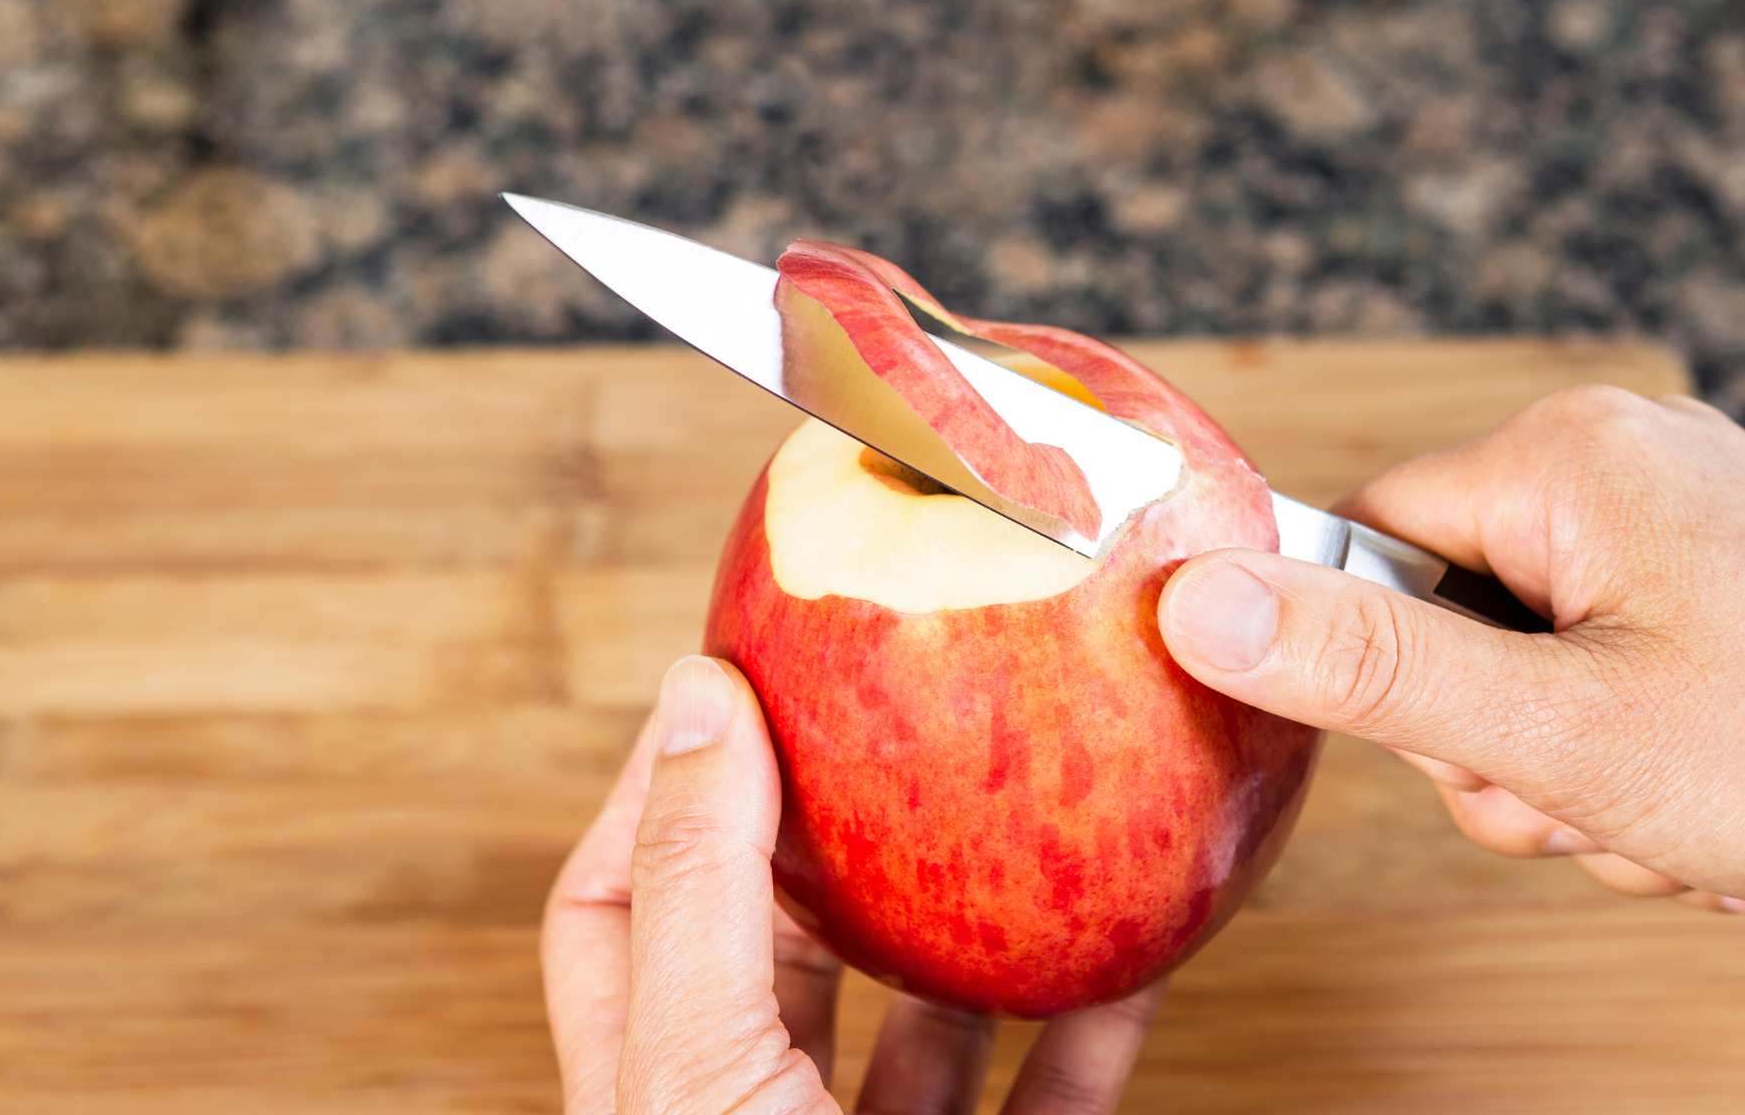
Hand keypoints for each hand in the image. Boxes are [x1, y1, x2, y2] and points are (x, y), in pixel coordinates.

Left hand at [541, 654, 1164, 1114]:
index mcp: (654, 1087)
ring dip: (976, 916)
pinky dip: (1095, 1017)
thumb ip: (700, 892)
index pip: (613, 904)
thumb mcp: (702, 1071)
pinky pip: (1056, 1093)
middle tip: (895, 715)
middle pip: (775, 943)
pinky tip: (1131, 946)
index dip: (660, 783)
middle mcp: (754, 1114)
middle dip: (832, 830)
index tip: (734, 675)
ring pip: (922, 1019)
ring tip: (1019, 805)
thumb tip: (700, 698)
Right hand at [1157, 385, 1744, 914]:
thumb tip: (1190, 601)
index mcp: (1562, 457)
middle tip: (1597, 797)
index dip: (1382, 668)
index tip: (1473, 741)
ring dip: (1574, 775)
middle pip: (1444, 619)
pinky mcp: (1715, 574)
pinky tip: (1713, 803)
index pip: (1362, 543)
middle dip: (1503, 747)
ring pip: (1526, 665)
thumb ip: (1369, 670)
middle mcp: (1614, 458)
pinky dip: (1636, 757)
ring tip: (1675, 813)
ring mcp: (1674, 517)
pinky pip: (1604, 666)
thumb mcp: (1564, 732)